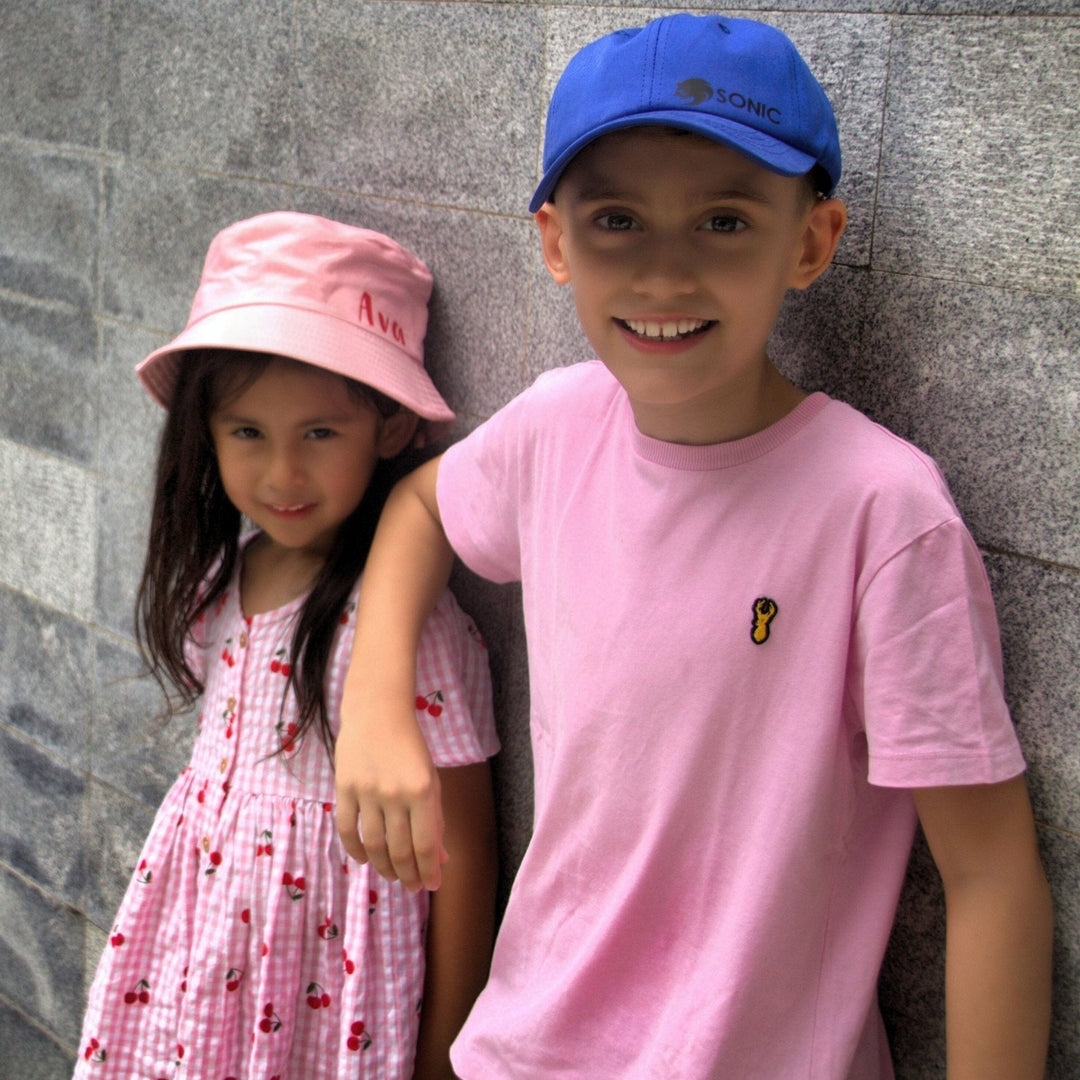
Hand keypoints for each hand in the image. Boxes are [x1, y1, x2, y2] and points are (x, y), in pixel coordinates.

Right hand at [335, 706, 446, 891]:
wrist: (378, 712)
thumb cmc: (411, 747)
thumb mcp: (431, 779)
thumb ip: (435, 818)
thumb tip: (440, 858)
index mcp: (423, 790)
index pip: (425, 845)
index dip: (428, 871)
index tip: (431, 885)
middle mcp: (395, 794)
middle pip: (400, 849)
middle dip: (409, 875)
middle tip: (413, 887)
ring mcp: (367, 792)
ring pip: (374, 845)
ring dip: (384, 867)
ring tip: (392, 876)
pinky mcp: (344, 788)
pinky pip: (347, 829)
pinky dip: (355, 850)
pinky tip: (365, 860)